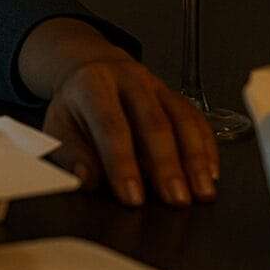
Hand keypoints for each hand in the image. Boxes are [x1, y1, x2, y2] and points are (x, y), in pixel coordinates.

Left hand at [44, 56, 219, 207]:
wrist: (90, 70)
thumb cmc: (75, 107)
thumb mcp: (58, 127)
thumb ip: (71, 155)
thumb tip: (87, 179)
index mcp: (93, 85)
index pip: (110, 126)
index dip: (122, 163)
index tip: (132, 197)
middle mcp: (129, 79)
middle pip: (153, 122)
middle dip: (167, 165)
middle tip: (175, 200)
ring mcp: (156, 85)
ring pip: (182, 119)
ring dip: (195, 159)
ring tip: (202, 192)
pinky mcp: (176, 95)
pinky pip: (197, 120)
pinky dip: (207, 148)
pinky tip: (210, 173)